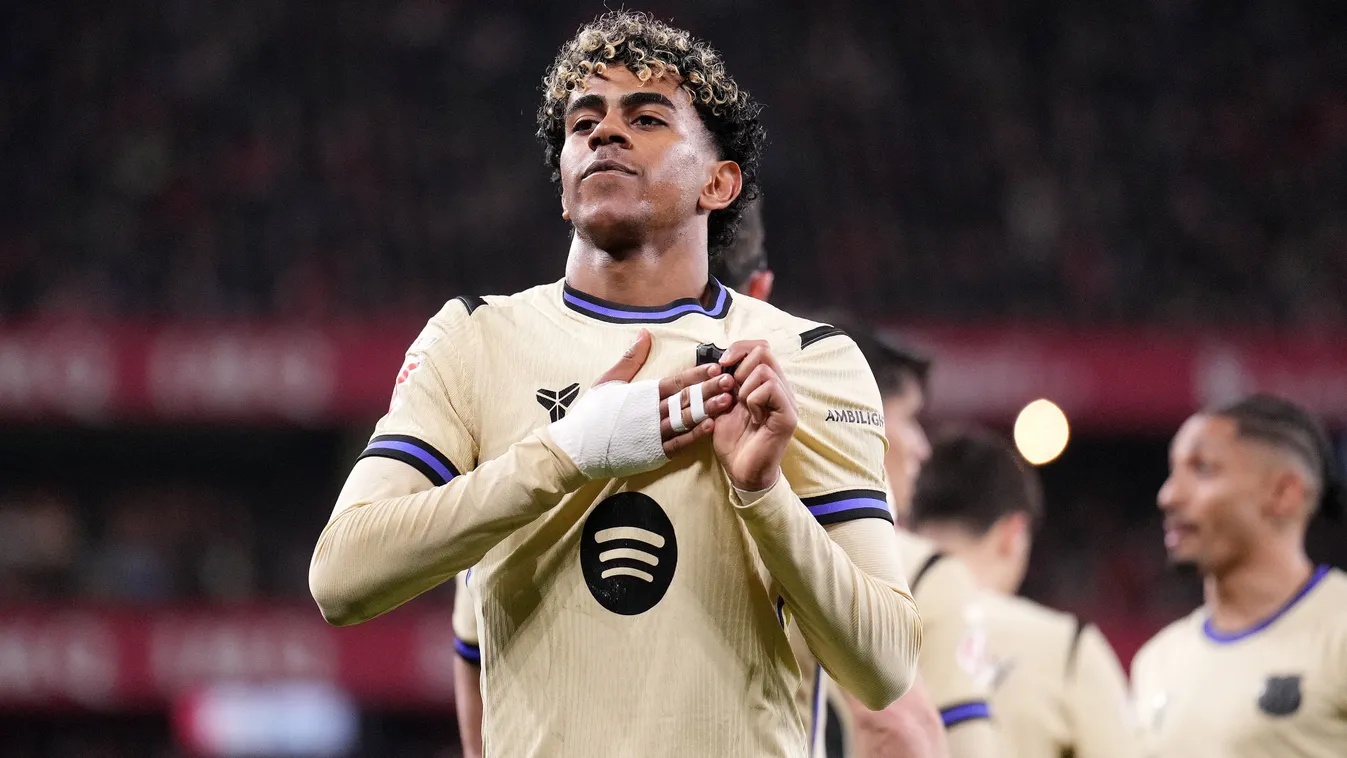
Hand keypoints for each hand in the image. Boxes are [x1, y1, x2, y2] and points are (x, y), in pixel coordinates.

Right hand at [594, 329, 737, 456]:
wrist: (577, 449)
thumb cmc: (592, 414)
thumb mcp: (608, 382)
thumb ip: (630, 359)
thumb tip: (645, 333)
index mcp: (641, 394)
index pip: (675, 381)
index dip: (697, 374)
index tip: (716, 366)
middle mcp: (649, 412)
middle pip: (685, 398)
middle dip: (709, 389)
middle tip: (731, 381)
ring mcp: (652, 434)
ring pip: (685, 420)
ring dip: (708, 409)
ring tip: (727, 401)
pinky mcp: (652, 453)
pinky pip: (677, 444)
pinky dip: (694, 436)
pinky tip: (710, 427)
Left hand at [711, 340, 797, 491]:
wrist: (742, 471)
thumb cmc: (734, 441)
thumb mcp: (723, 406)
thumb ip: (725, 384)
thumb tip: (722, 362)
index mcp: (767, 383)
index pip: (761, 347)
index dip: (740, 348)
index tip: (723, 363)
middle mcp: (781, 388)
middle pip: (764, 351)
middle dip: (741, 367)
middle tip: (734, 392)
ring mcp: (787, 401)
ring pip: (765, 370)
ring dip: (745, 387)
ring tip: (744, 407)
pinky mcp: (788, 415)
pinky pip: (770, 388)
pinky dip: (753, 399)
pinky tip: (753, 417)